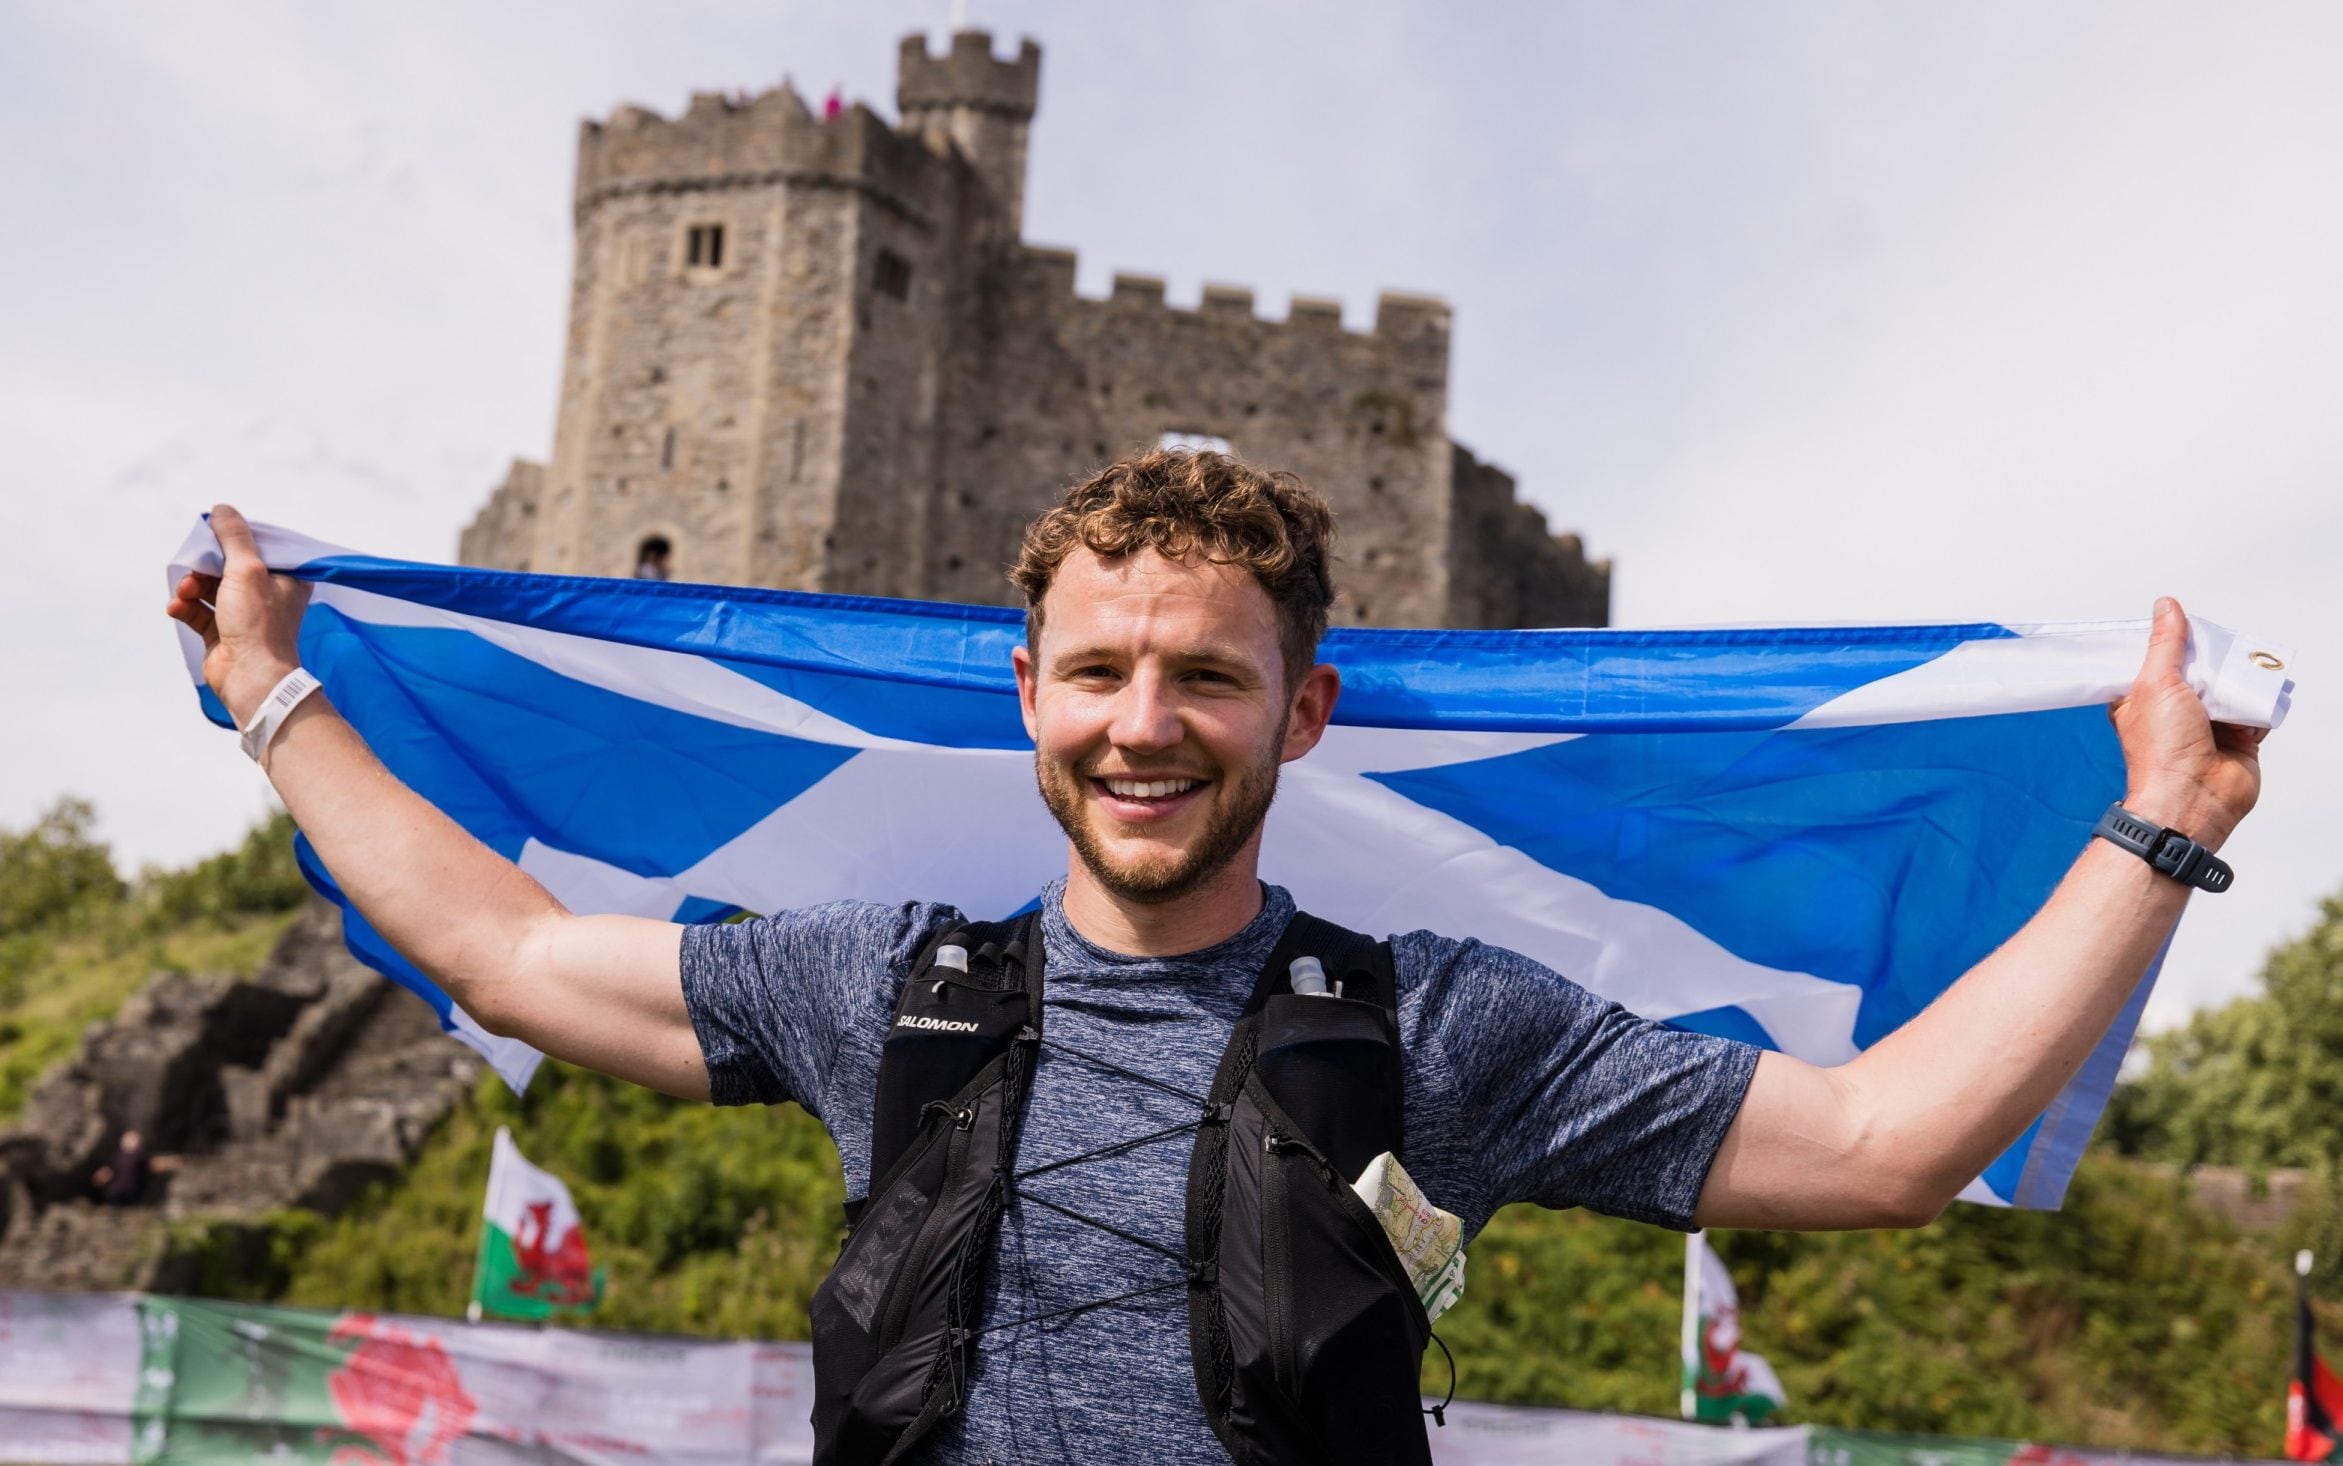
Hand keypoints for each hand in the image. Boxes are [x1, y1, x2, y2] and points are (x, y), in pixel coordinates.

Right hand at [164, 504, 311, 725]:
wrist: (250, 677)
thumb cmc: (257, 624)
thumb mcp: (248, 570)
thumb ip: (235, 537)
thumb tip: (222, 509)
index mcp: (285, 578)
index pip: (257, 546)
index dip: (232, 540)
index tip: (212, 538)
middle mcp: (266, 594)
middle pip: (227, 565)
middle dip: (204, 566)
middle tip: (194, 571)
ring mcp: (243, 614)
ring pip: (208, 587)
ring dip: (190, 586)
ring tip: (184, 594)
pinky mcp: (221, 632)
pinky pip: (197, 610)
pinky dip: (185, 607)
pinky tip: (177, 608)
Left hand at [2108, 597, 2263, 849]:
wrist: (2195, 798)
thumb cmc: (2163, 749)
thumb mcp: (2155, 683)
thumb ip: (2165, 644)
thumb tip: (2166, 606)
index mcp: (2142, 699)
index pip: (2157, 661)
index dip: (2171, 644)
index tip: (2185, 625)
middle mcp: (2175, 711)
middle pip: (2201, 670)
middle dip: (2215, 660)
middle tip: (2225, 646)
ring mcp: (2208, 725)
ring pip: (2232, 688)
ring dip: (2241, 682)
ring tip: (2246, 671)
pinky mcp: (2239, 738)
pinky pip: (2256, 711)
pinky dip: (2260, 706)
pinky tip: (2260, 699)